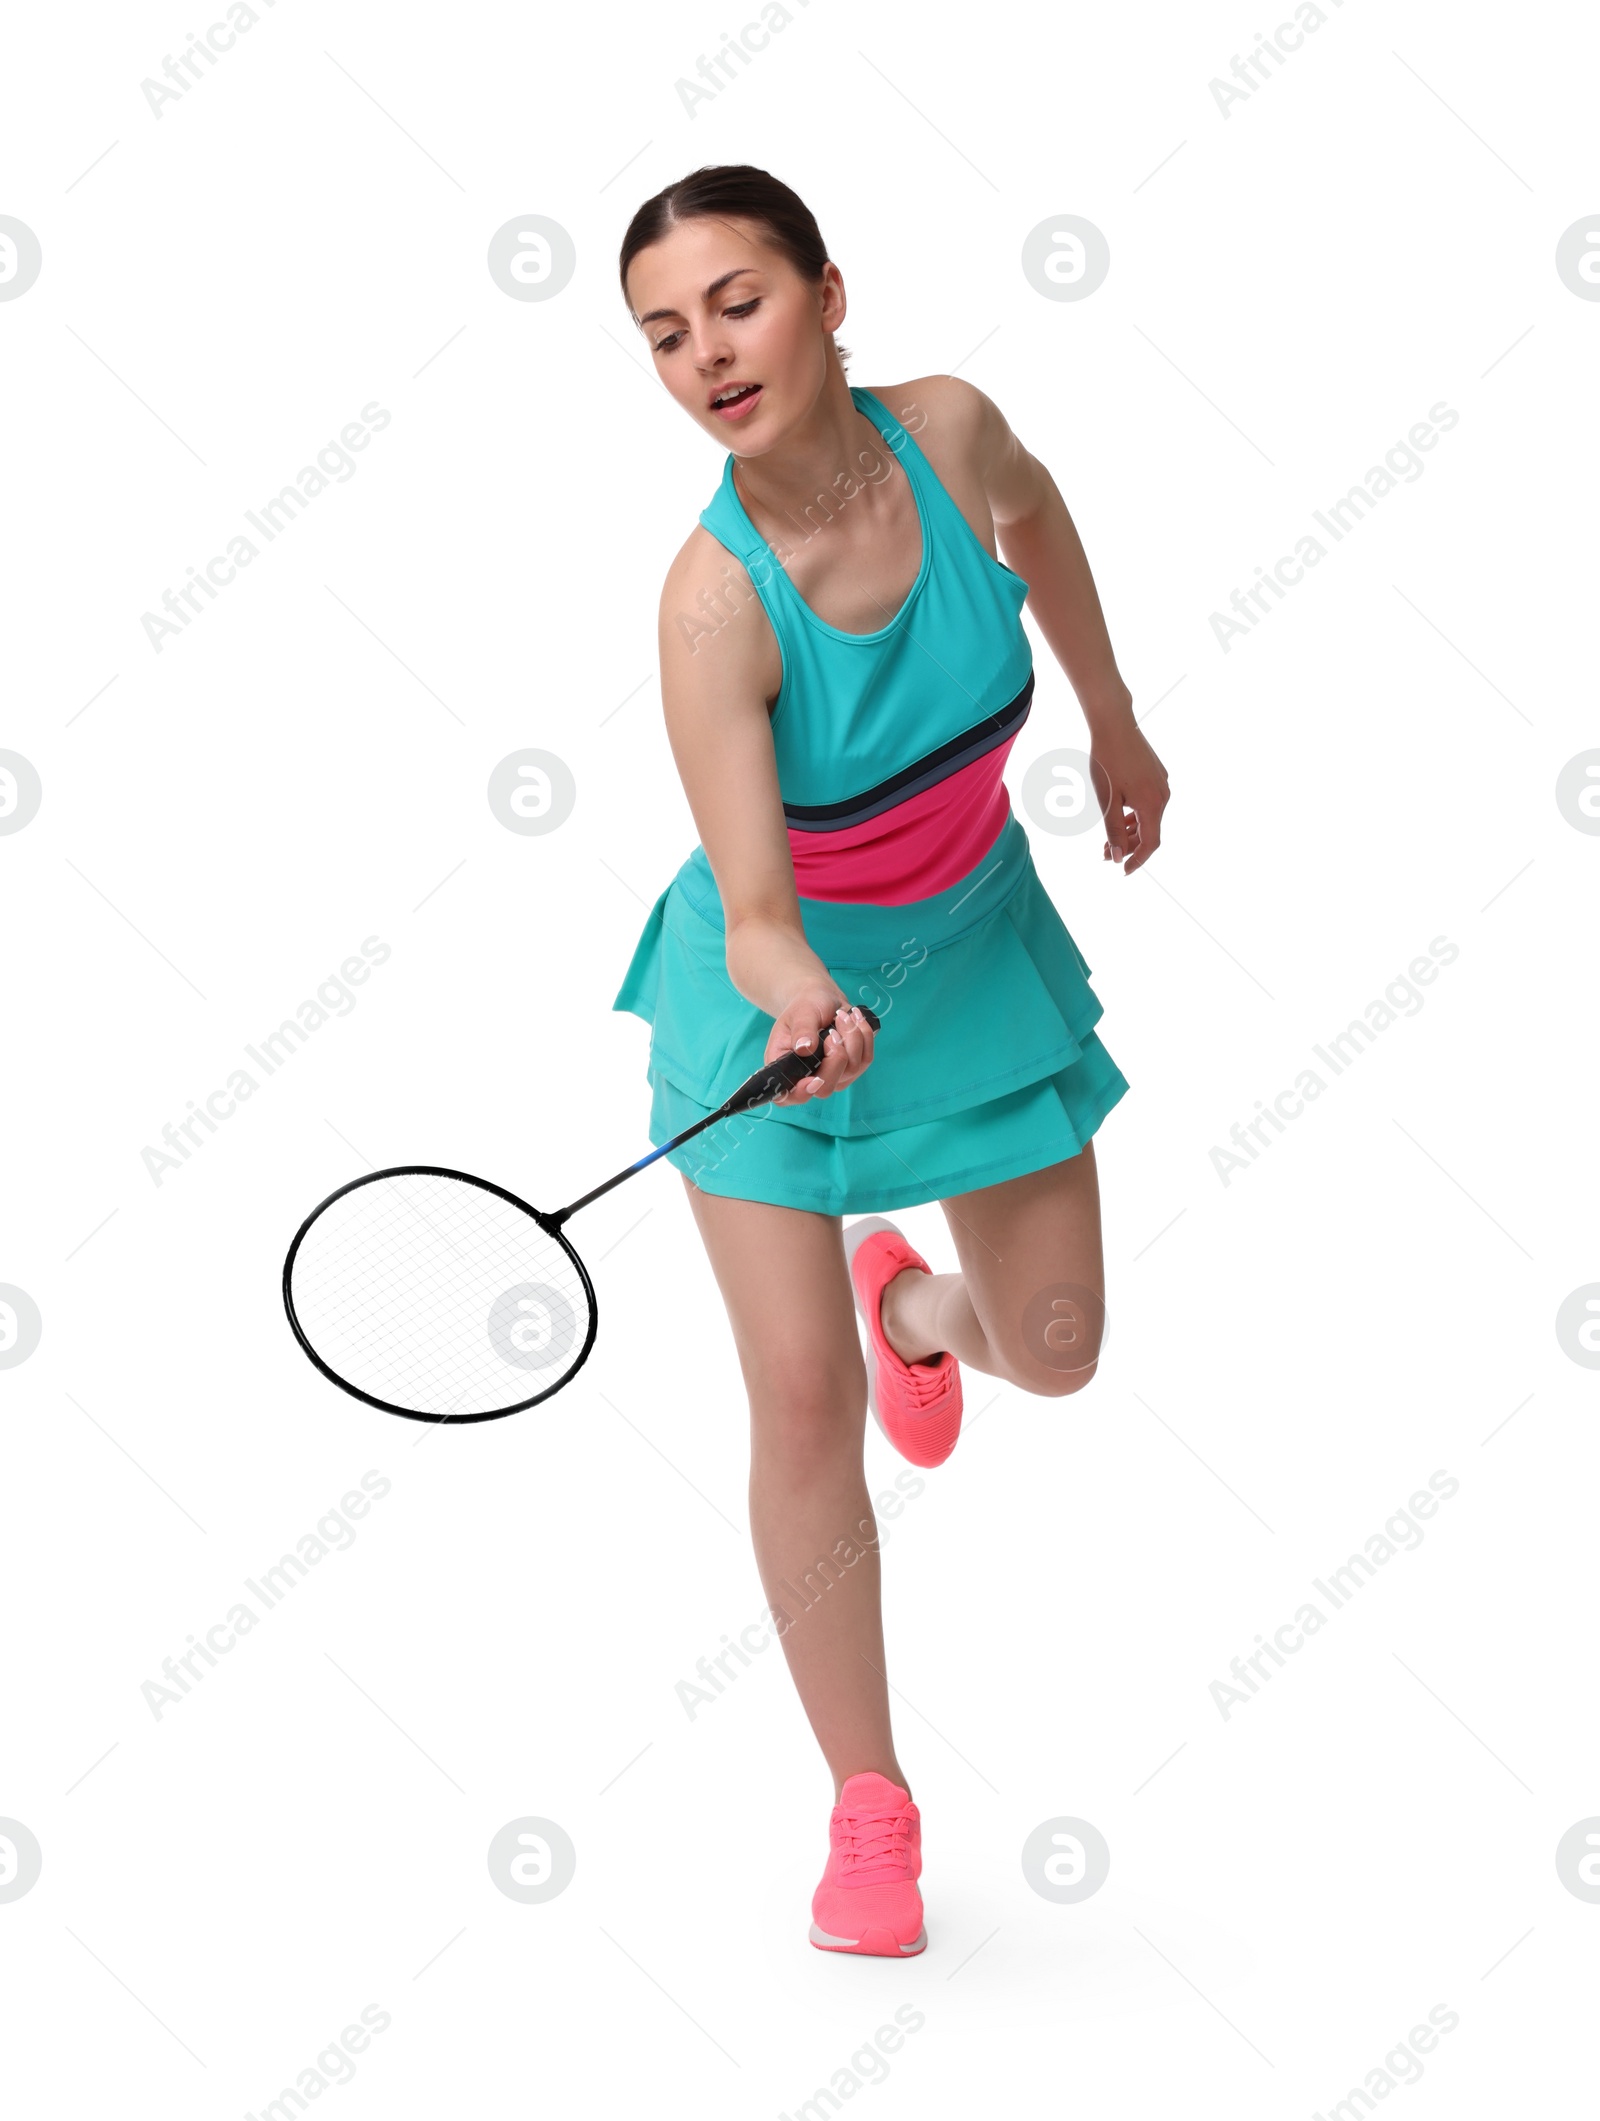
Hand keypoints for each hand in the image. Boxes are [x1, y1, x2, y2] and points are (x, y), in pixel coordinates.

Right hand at [765, 989, 875, 1103]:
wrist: (823, 999)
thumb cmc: (805, 1007)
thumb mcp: (799, 1013)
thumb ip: (801, 1030)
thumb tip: (804, 1048)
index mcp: (784, 1068)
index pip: (787, 1096)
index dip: (800, 1094)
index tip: (813, 1079)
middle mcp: (808, 1078)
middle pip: (825, 1088)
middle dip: (836, 1058)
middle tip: (833, 1032)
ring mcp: (832, 1076)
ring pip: (850, 1070)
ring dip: (852, 1038)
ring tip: (842, 1017)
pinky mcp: (852, 1069)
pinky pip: (865, 1059)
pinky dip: (864, 1036)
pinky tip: (855, 1020)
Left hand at [1092, 717, 1169, 873]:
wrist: (1115, 725)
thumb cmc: (1107, 761)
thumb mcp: (1107, 801)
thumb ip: (1113, 831)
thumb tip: (1118, 857)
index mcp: (1153, 805)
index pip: (1151, 843)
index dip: (1138, 860)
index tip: (1122, 871)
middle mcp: (1163, 796)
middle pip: (1150, 832)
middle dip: (1129, 846)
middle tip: (1105, 854)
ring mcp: (1162, 784)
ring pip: (1149, 818)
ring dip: (1131, 831)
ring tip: (1108, 839)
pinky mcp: (1157, 775)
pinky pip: (1149, 804)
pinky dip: (1135, 815)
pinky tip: (1119, 817)